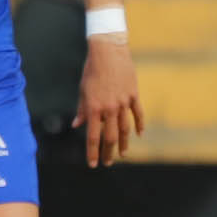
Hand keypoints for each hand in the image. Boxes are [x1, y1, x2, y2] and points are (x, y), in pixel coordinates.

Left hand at [75, 37, 143, 165]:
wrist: (108, 52)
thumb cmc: (91, 70)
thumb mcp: (82, 90)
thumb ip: (82, 110)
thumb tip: (77, 125)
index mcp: (93, 108)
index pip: (93, 136)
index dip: (92, 152)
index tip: (93, 164)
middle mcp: (109, 108)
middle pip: (110, 137)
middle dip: (108, 152)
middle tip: (108, 163)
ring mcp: (123, 102)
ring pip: (126, 128)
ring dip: (124, 143)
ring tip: (123, 154)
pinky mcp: (134, 95)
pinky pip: (138, 114)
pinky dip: (139, 125)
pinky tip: (139, 135)